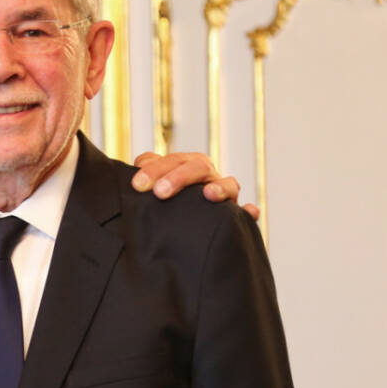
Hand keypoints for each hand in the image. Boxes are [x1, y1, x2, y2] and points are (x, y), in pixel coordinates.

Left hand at [131, 151, 258, 219]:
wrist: (182, 227)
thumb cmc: (164, 200)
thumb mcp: (154, 184)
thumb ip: (147, 171)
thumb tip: (141, 163)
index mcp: (186, 165)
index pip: (173, 160)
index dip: (155, 169)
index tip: (137, 184)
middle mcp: (207, 177)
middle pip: (198, 167)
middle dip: (179, 177)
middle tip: (159, 192)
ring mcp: (224, 195)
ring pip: (228, 184)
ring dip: (220, 188)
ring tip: (209, 194)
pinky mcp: (235, 215)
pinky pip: (246, 213)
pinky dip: (249, 212)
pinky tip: (249, 212)